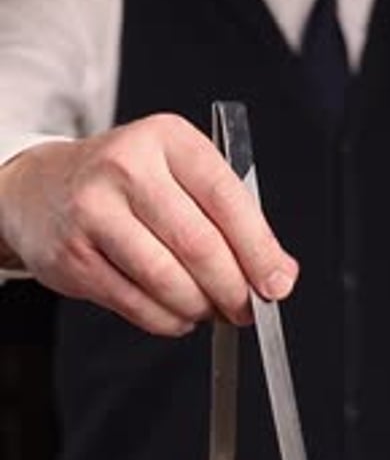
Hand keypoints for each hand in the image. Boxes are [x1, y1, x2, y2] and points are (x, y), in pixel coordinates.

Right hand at [0, 115, 297, 334]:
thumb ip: (231, 219)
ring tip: (207, 309)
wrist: (42, 189)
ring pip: (169, 281)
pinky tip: (176, 314)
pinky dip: (168, 321)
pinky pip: (138, 305)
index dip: (259, 251)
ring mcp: (94, 211)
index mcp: (167, 138)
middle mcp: (128, 167)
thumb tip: (278, 273)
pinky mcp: (76, 256)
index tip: (277, 284)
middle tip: (245, 309)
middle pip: (200, 246)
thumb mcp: (178, 177)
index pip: (228, 199)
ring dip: (199, 308)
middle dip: (233, 290)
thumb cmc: (123, 185)